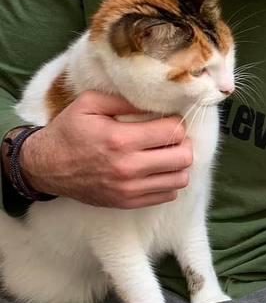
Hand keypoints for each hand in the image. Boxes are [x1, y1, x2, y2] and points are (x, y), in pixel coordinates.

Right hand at [18, 91, 191, 207]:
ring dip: (178, 164)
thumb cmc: (68, 131)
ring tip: (166, 154)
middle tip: (171, 137)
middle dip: (183, 143)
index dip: (176, 122)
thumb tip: (156, 100)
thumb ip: (124, 100)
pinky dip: (168, 181)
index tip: (168, 120)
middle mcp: (128, 167)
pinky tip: (156, 170)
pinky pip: (167, 195)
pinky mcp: (128, 202)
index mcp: (120, 139)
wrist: (45, 167)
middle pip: (183, 157)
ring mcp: (129, 189)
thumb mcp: (89, 104)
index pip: (172, 132)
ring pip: (180, 179)